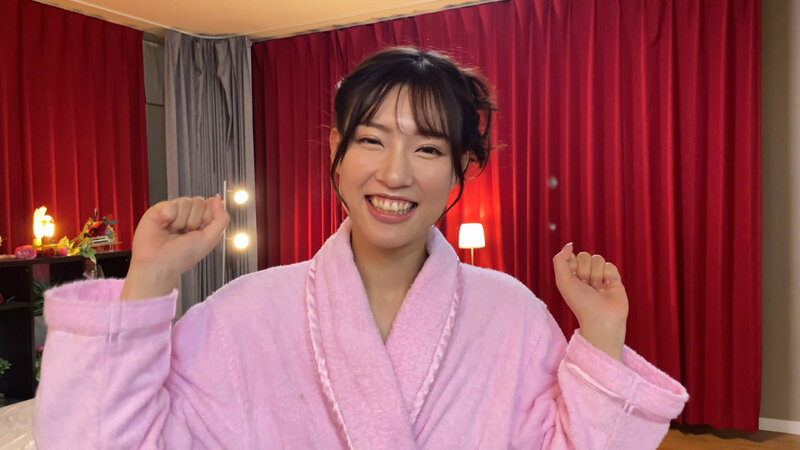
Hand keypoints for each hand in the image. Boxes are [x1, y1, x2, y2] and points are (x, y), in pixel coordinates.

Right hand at [120, 196, 228, 299]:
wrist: (158, 263)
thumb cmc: (181, 257)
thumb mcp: (210, 240)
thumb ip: (221, 219)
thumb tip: (219, 200)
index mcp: (201, 223)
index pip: (211, 205)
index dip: (208, 216)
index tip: (201, 229)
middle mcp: (187, 216)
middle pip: (198, 201)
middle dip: (194, 220)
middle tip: (185, 234)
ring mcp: (173, 212)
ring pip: (185, 201)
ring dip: (180, 221)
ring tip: (173, 232)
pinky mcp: (158, 210)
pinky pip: (170, 204)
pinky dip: (168, 217)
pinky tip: (163, 226)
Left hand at [552, 243, 628, 359]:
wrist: (601, 318)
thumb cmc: (580, 302)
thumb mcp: (562, 281)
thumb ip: (560, 260)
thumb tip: (569, 245)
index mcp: (571, 275)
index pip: (573, 256)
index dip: (573, 266)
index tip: (574, 279)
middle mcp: (585, 274)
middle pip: (585, 256)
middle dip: (585, 271)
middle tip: (586, 286)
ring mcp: (600, 276)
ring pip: (598, 259)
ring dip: (596, 275)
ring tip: (597, 289)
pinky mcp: (614, 278)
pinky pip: (610, 265)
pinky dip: (608, 276)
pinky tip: (607, 288)